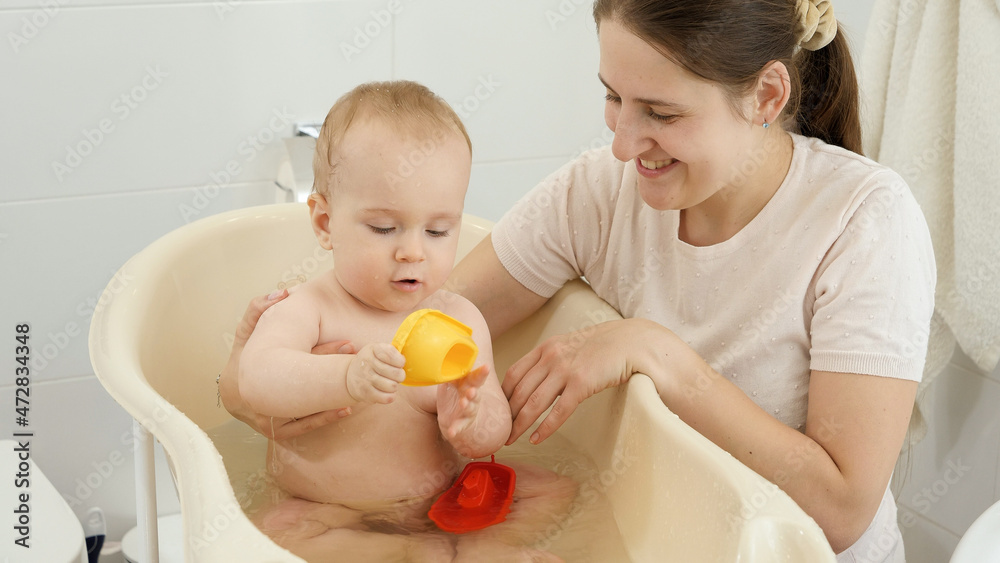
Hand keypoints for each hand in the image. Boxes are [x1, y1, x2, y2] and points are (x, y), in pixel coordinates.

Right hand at [219, 290, 353, 438]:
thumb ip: (257, 309)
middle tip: (358, 363)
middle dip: (334, 371)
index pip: (298, 358)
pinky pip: (302, 427)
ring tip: (358, 390)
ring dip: (332, 399)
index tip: (349, 343)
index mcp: (261, 367)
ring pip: (306, 408)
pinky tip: (344, 409)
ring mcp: (269, 414)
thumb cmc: (242, 359)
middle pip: (305, 383)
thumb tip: (281, 292)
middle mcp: (264, 394)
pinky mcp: (275, 430)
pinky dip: (323, 419)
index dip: (326, 351)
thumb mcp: (246, 333)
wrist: (231, 393)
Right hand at [346, 343, 405, 403]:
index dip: (400, 361)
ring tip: (390, 383)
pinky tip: (387, 392)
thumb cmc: (371, 361)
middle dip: (400, 375)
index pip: (392, 355)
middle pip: (396, 373)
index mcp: (373, 349)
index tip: (399, 363)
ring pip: (393, 386)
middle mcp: (367, 363)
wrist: (350, 375)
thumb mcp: (378, 350)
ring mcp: (365, 378)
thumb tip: (404, 361)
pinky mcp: (366, 393)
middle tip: (396, 375)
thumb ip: (392, 352)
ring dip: (394, 386)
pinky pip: (387, 398)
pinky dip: (391, 396)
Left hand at [437, 365, 489, 439]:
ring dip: (468, 406)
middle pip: (475, 395)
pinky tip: (451, 433)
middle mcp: (472, 398)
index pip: (476, 378)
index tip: (486, 367)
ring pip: (470, 409)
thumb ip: (451, 371)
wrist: (452, 415)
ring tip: (464, 403)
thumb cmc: (454, 393)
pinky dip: (456, 430)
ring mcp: (468, 411)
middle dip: (474, 392)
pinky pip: (459, 427)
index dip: (482, 373)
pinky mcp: (461, 423)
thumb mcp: (452, 380)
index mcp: (469, 385)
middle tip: (473, 390)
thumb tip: (446, 353)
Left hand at [503, 319, 646, 444]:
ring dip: (519, 424)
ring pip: (534, 403)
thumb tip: (533, 382)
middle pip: (519, 390)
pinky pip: (558, 411)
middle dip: (507, 414)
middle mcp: (550, 357)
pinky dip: (545, 427)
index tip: (497, 411)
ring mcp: (565, 370)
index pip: (513, 373)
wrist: (629, 341)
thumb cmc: (600, 347)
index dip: (502, 395)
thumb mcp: (568, 346)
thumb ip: (549, 360)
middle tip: (499, 431)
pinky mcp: (582, 384)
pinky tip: (536, 439)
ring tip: (511, 439)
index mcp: (545, 348)